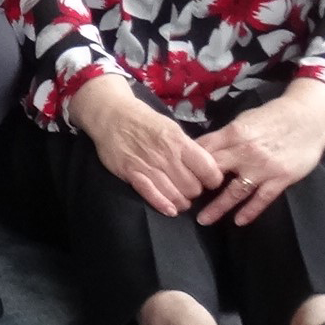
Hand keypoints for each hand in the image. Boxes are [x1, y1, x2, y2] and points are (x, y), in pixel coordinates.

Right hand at [73, 76, 224, 216]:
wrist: (111, 115)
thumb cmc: (144, 120)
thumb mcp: (172, 127)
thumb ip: (187, 147)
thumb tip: (205, 166)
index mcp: (180, 142)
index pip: (209, 171)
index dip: (213, 180)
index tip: (209, 180)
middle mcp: (167, 156)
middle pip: (193, 188)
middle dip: (195, 192)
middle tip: (190, 188)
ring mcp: (148, 166)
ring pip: (176, 196)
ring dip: (181, 201)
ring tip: (180, 198)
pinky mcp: (131, 174)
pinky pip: (151, 195)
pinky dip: (163, 205)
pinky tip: (170, 209)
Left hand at [194, 82, 324, 225]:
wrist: (309, 117)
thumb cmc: (273, 117)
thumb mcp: (244, 120)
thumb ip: (225, 136)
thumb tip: (201, 148)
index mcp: (233, 134)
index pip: (204, 150)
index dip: (188, 163)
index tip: (175, 175)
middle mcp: (245, 152)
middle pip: (214, 172)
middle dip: (197, 187)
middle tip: (182, 201)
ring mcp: (263, 168)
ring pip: (235, 191)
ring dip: (218, 208)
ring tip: (203, 220)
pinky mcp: (281, 178)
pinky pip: (262, 199)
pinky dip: (250, 211)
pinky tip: (238, 222)